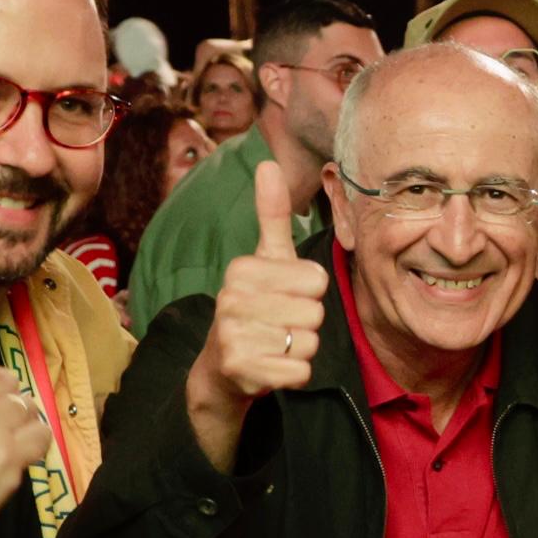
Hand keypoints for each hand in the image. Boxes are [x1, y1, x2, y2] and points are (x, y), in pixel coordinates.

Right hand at [188, 161, 332, 416]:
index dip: (310, 293)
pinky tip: (271, 366)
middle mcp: (231, 298)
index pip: (317, 280)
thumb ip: (272, 215)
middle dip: (306, 323)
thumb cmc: (254, 307)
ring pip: (309, 343)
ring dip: (299, 349)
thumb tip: (269, 163)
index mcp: (242, 268)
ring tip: (274, 345)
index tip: (284, 296)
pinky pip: (300, 372)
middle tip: (278, 324)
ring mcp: (233, 335)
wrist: (221, 368)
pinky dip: (294, 374)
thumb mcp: (265, 260)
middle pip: (315, 312)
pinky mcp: (241, 370)